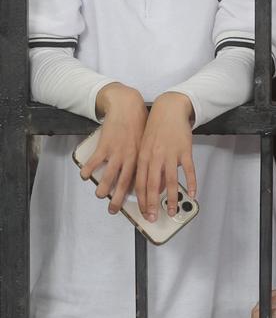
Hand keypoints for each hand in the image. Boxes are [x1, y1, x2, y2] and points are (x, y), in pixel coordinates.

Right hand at [83, 83, 147, 214]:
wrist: (128, 107)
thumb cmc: (140, 125)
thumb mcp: (149, 144)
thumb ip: (147, 161)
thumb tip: (150, 179)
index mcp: (143, 159)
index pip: (143, 183)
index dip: (143, 198)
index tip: (142, 210)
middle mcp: (131, 158)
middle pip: (125, 183)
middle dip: (119, 199)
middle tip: (114, 210)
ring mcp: (118, 151)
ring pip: (111, 174)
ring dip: (104, 187)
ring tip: (100, 196)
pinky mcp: (105, 144)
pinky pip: (96, 160)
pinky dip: (89, 169)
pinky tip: (84, 176)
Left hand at [135, 92, 195, 221]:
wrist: (168, 110)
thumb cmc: (156, 129)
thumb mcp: (147, 147)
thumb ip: (149, 167)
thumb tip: (157, 188)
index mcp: (143, 157)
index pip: (139, 184)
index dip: (141, 201)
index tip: (143, 213)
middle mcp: (155, 157)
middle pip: (152, 186)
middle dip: (152, 205)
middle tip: (153, 218)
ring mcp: (170, 154)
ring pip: (170, 181)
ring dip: (171, 199)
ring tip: (172, 211)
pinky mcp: (185, 151)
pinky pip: (189, 170)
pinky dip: (191, 183)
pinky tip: (193, 193)